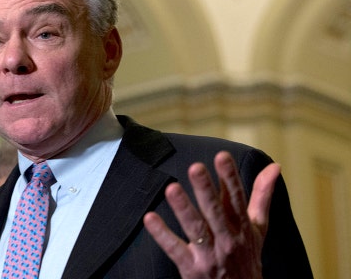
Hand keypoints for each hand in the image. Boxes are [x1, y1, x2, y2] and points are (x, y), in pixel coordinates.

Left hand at [143, 151, 279, 278]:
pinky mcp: (192, 268)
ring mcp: (210, 255)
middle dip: (206, 190)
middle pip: (216, 211)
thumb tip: (274, 165)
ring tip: (171, 189)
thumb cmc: (247, 257)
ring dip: (183, 209)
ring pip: (196, 229)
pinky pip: (175, 250)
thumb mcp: (259, 227)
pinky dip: (163, 235)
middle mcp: (228, 239)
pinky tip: (150, 218)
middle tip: (195, 167)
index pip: (237, 198)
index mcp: (243, 226)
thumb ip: (262, 196)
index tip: (222, 156)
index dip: (230, 177)